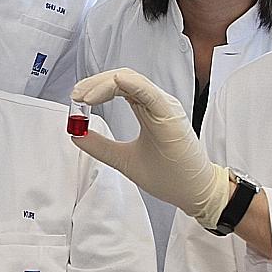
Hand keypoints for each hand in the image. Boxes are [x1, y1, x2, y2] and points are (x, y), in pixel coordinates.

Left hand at [70, 68, 231, 227]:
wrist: (195, 192)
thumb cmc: (169, 175)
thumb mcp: (123, 159)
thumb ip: (100, 146)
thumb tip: (76, 134)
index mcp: (147, 109)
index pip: (118, 86)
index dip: (95, 88)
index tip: (76, 99)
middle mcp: (156, 103)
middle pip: (121, 78)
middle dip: (95, 84)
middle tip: (76, 96)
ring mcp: (164, 107)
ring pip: (132, 81)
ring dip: (105, 85)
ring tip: (86, 97)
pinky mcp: (170, 115)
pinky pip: (149, 93)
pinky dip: (132, 84)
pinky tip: (116, 83)